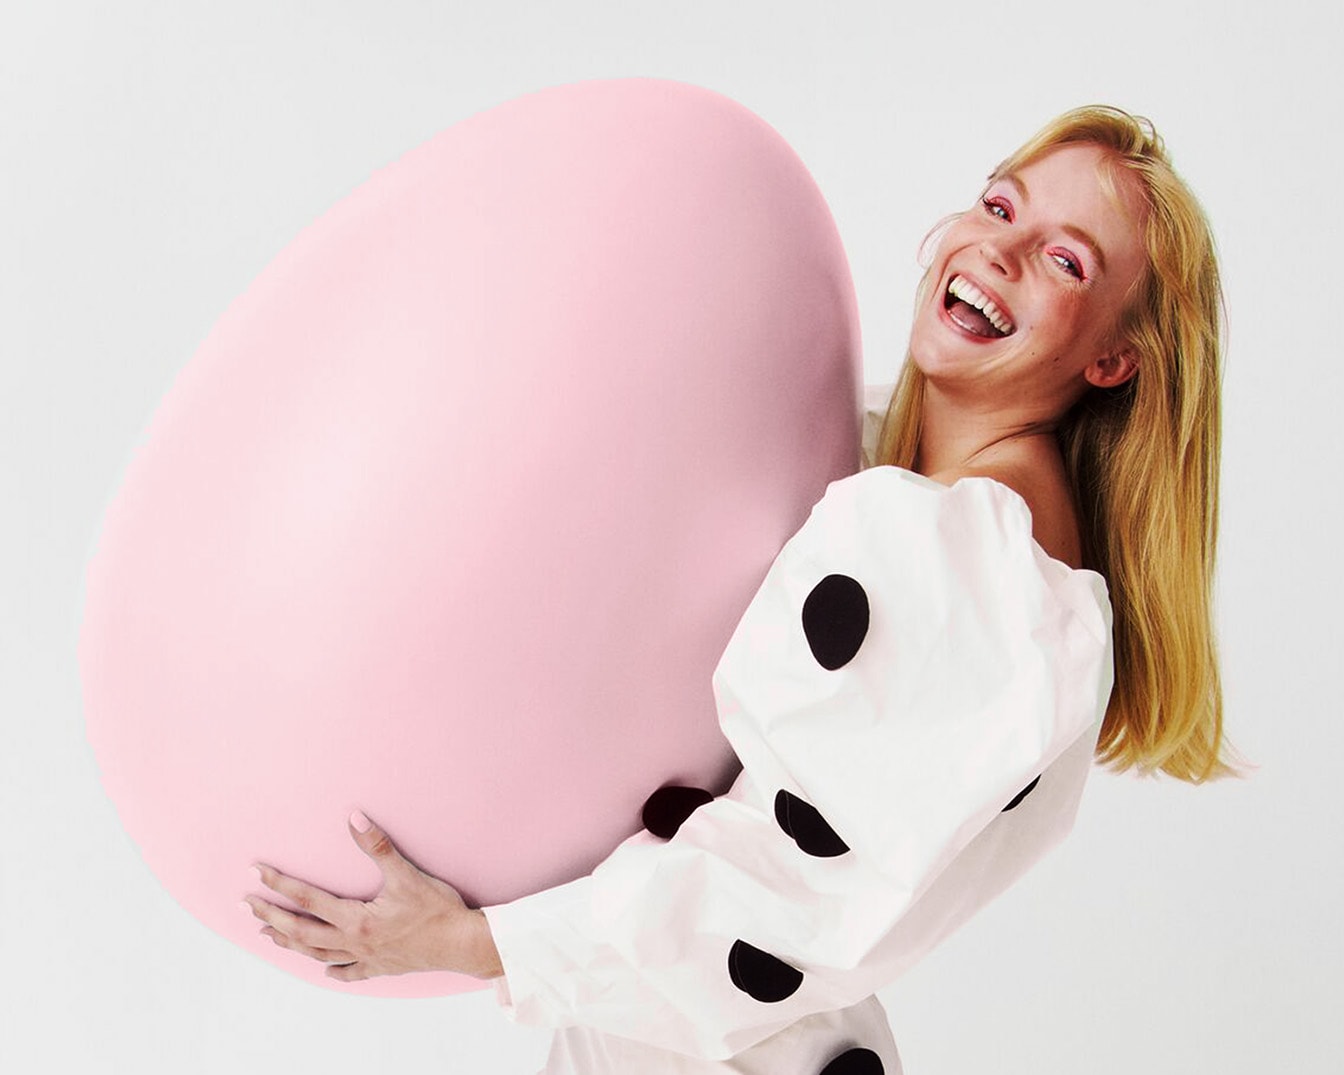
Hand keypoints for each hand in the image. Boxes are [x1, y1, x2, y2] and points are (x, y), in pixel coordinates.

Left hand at [243, 811, 503, 982]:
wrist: (462, 944)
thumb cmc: (437, 909)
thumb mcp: (407, 875)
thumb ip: (378, 846)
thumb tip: (354, 818)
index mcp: (357, 918)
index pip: (308, 898)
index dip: (280, 884)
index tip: (256, 873)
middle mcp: (354, 942)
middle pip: (301, 930)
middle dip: (272, 915)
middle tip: (247, 904)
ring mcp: (366, 958)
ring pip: (318, 952)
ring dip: (290, 942)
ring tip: (269, 933)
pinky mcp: (381, 967)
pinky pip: (349, 972)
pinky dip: (333, 970)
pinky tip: (325, 968)